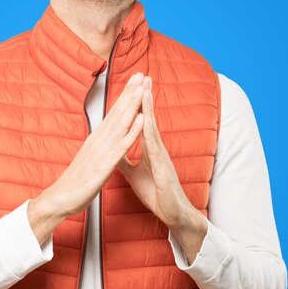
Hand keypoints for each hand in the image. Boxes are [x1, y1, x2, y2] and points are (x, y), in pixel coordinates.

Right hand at [36, 72, 145, 219]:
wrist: (60, 199)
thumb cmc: (75, 182)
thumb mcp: (89, 160)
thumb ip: (97, 148)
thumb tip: (103, 139)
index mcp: (96, 139)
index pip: (113, 113)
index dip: (124, 96)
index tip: (133, 81)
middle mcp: (98, 140)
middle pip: (117, 112)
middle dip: (130, 92)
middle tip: (141, 73)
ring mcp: (102, 150)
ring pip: (121, 123)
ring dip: (133, 104)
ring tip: (143, 87)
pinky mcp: (105, 164)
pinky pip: (123, 145)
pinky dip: (133, 130)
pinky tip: (142, 118)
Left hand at [116, 75, 191, 229]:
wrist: (173, 213)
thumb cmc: (156, 192)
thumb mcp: (134, 173)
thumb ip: (125, 160)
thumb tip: (114, 150)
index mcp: (148, 148)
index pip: (141, 120)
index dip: (136, 103)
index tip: (132, 84)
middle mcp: (156, 148)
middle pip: (148, 117)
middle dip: (145, 96)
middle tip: (142, 74)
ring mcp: (161, 156)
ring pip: (152, 128)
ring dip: (149, 108)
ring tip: (144, 89)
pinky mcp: (163, 168)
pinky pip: (154, 148)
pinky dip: (149, 133)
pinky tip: (146, 121)